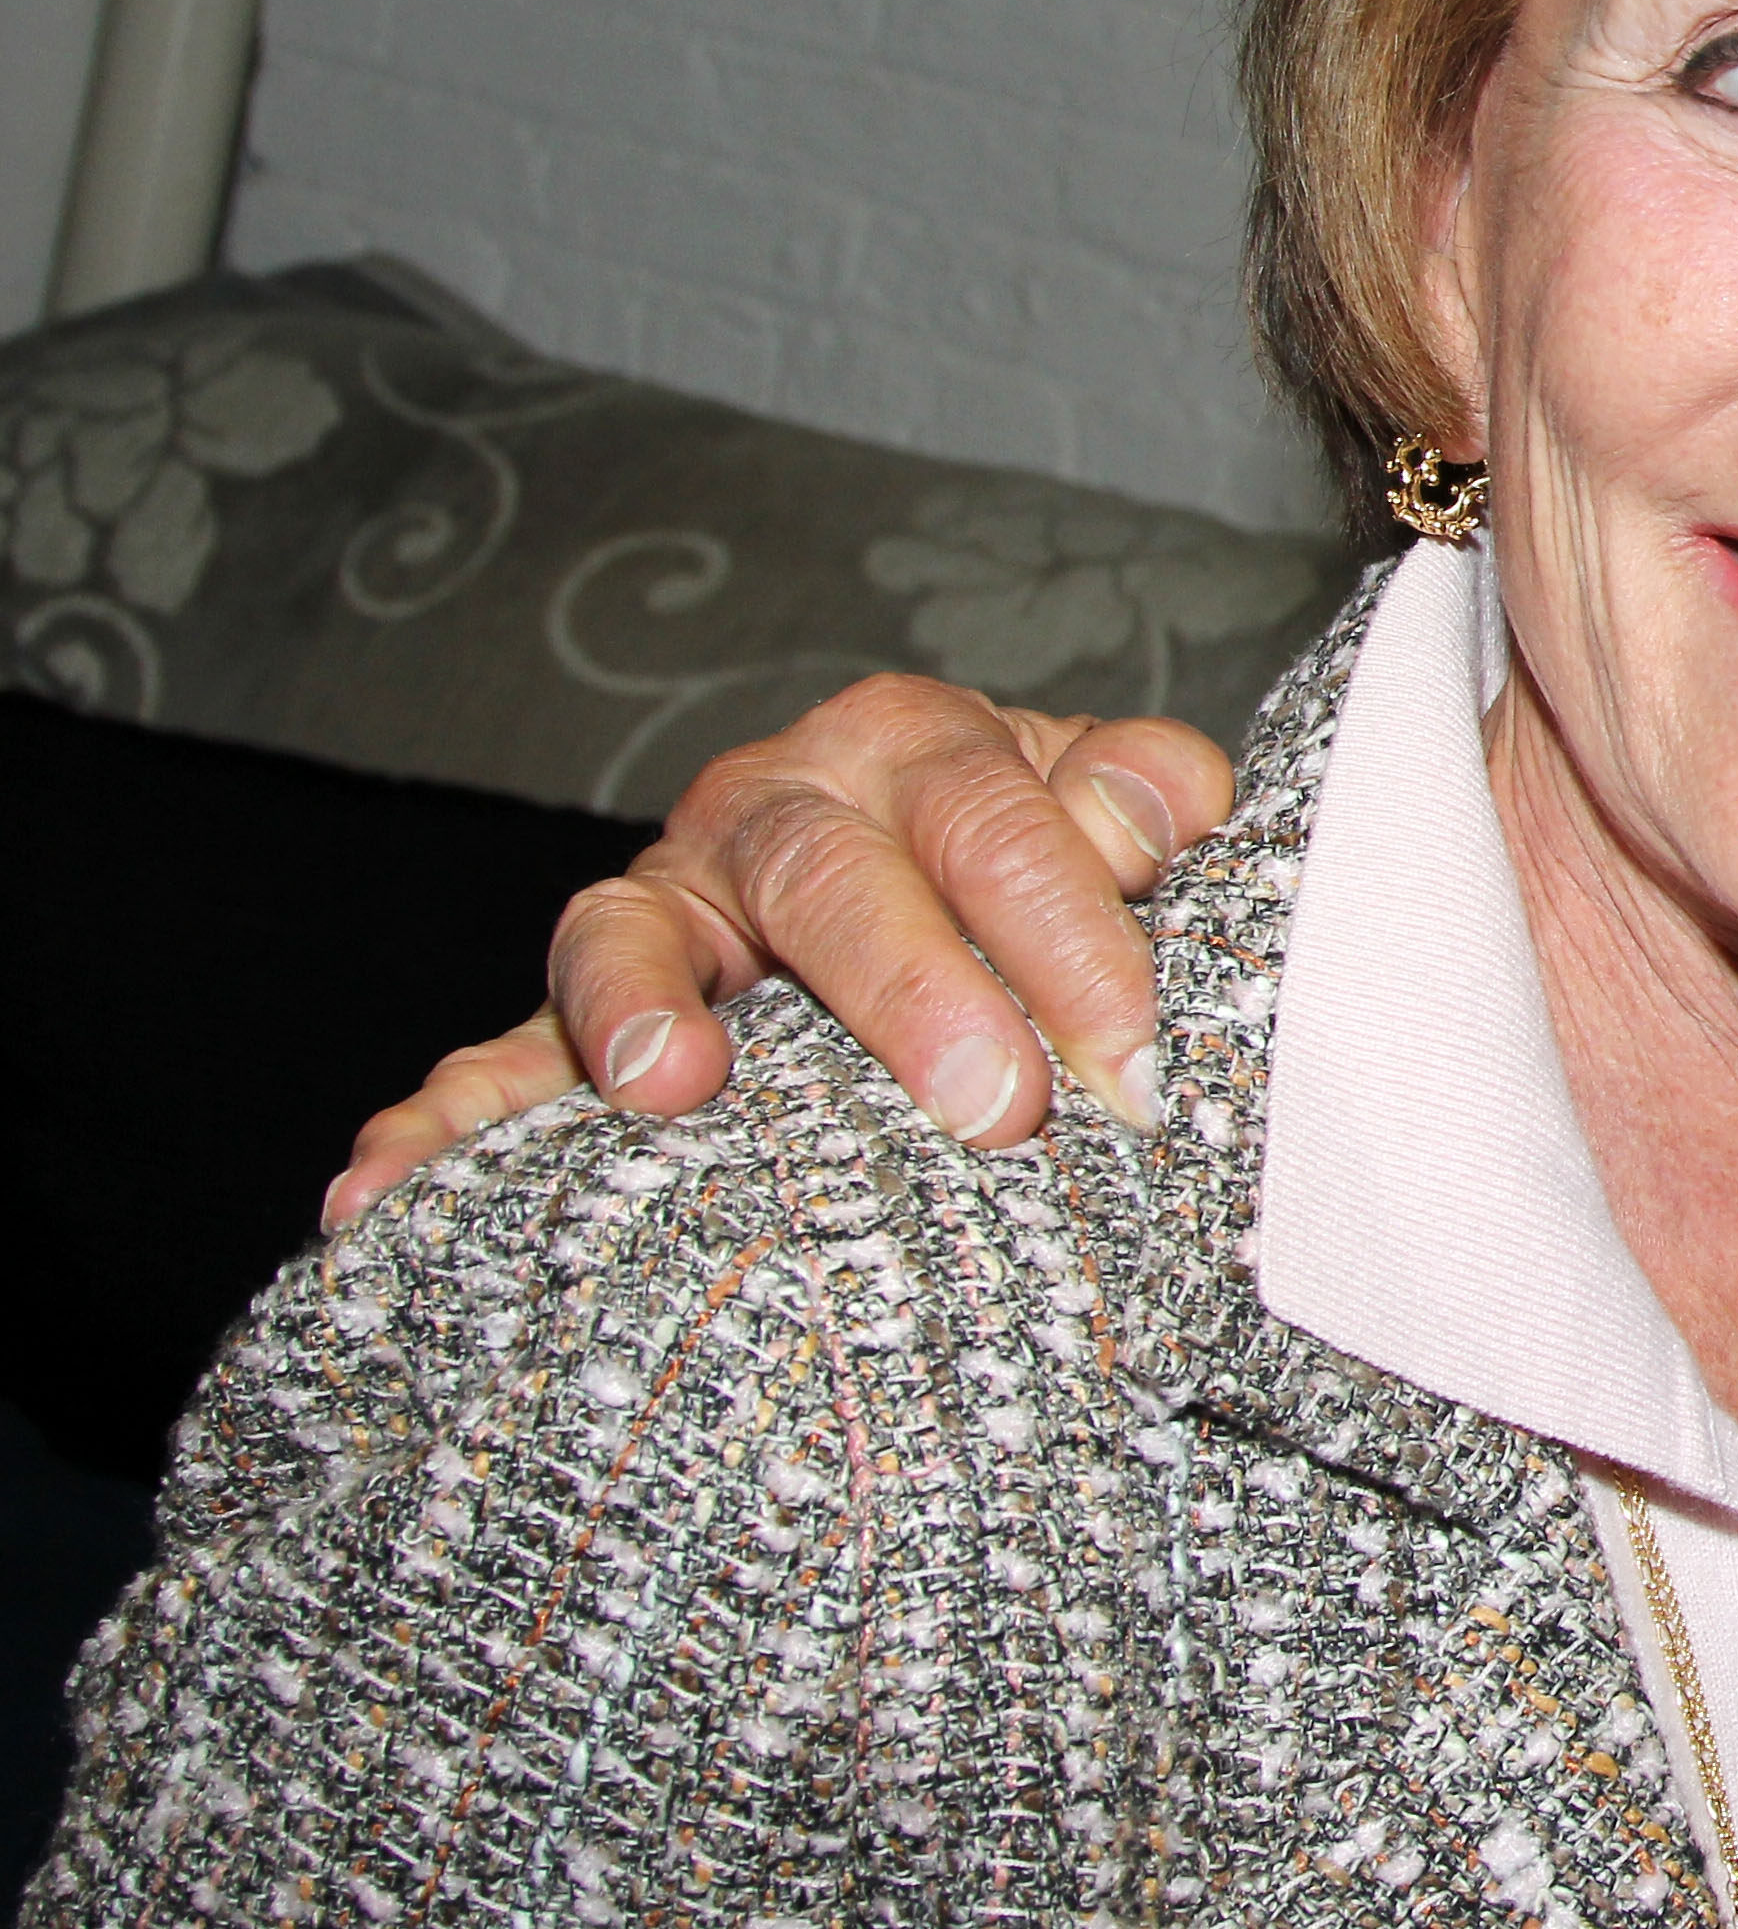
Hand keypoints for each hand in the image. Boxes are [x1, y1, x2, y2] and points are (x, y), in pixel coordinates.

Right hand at [326, 685, 1235, 1225]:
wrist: (936, 862)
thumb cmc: (1038, 853)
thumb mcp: (1105, 802)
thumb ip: (1141, 797)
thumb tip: (1164, 811)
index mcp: (918, 744)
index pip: (998, 822)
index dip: (1069, 933)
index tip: (1127, 1052)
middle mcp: (778, 803)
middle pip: (830, 877)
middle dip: (911, 991)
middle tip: (993, 1106)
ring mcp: (669, 902)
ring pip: (633, 935)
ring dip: (641, 1012)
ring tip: (668, 1087)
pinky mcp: (589, 1006)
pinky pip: (502, 1052)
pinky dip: (444, 1115)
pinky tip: (383, 1184)